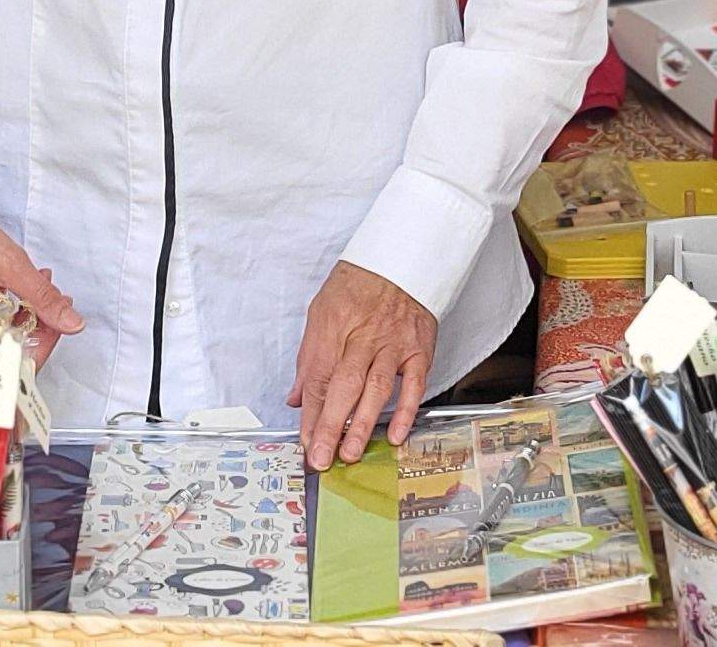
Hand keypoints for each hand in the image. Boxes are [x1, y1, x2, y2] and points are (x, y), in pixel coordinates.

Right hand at [0, 208, 84, 362]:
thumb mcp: (12, 265)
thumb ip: (43, 298)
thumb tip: (71, 322)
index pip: (15, 360)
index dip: (45, 344)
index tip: (59, 322)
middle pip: (9, 353)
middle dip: (38, 328)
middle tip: (53, 301)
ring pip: (1, 341)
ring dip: (26, 319)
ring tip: (39, 289)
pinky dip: (8, 315)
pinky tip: (20, 293)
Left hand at [286, 262, 434, 469]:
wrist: (400, 258)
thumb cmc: (357, 285)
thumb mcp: (320, 312)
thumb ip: (309, 358)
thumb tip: (296, 398)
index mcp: (331, 328)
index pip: (317, 377)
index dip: (310, 413)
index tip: (306, 441)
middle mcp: (361, 338)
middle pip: (342, 387)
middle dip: (329, 426)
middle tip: (322, 458)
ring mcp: (392, 345)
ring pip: (375, 389)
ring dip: (362, 425)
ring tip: (350, 453)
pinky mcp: (419, 350)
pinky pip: (413, 385)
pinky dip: (405, 411)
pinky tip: (396, 435)